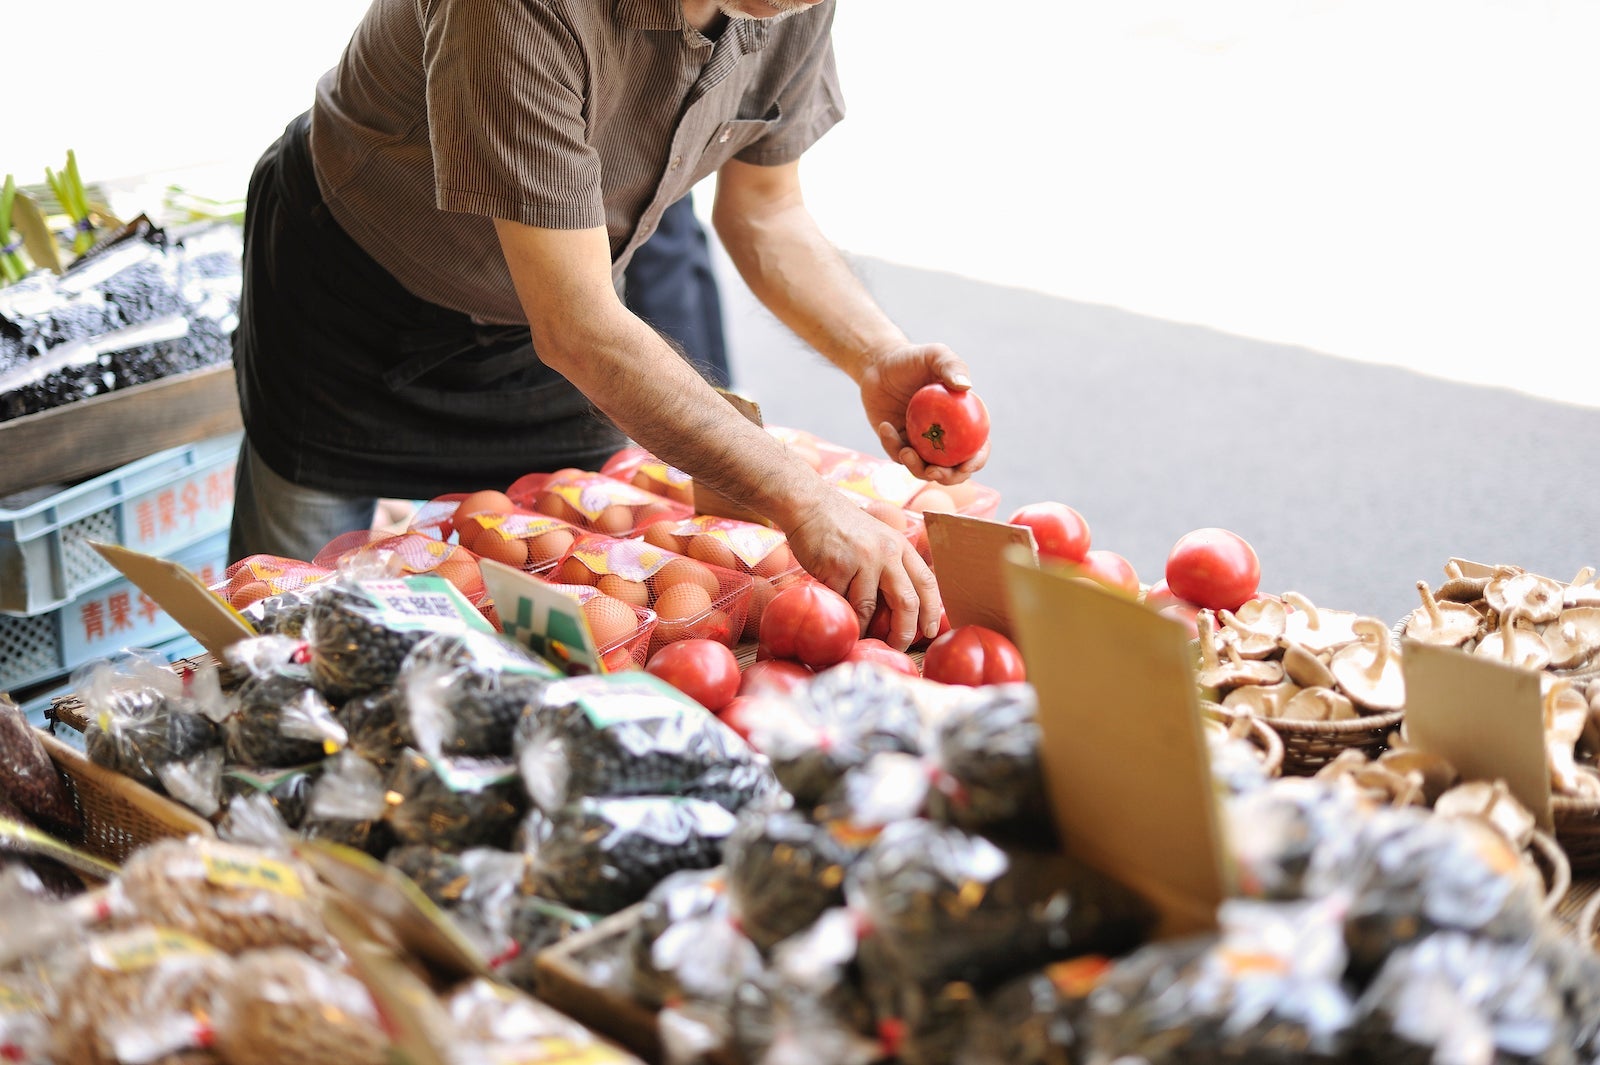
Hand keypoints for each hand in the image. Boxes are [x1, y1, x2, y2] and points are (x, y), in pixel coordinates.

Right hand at [782, 492, 941, 650]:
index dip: (931, 611)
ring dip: (864, 628)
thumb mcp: (878, 539)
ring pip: (868, 608)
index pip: (927, 583)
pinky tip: (837, 613)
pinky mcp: (836, 566)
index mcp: (900, 546)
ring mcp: (862, 559)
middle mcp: (887, 552)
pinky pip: (840, 601)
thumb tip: (901, 605)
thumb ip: (891, 565)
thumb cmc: (843, 527)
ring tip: (860, 635)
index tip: (929, 631)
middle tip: (897, 645)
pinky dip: (840, 612)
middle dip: (904, 631)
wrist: (810, 505)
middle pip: (906, 602)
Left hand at [860, 343, 989, 484]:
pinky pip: (898, 455)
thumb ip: (951, 365)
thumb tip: (966, 386)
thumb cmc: (912, 359)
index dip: (976, 460)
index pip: (978, 447)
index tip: (966, 465)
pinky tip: (886, 427)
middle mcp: (946, 436)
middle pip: (954, 468)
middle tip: (933, 471)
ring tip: (905, 451)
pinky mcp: (900, 445)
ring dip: (917, 468)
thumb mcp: (934, 354)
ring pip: (925, 469)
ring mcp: (923, 443)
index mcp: (964, 420)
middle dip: (948, 477)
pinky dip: (892, 446)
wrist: (878, 365)